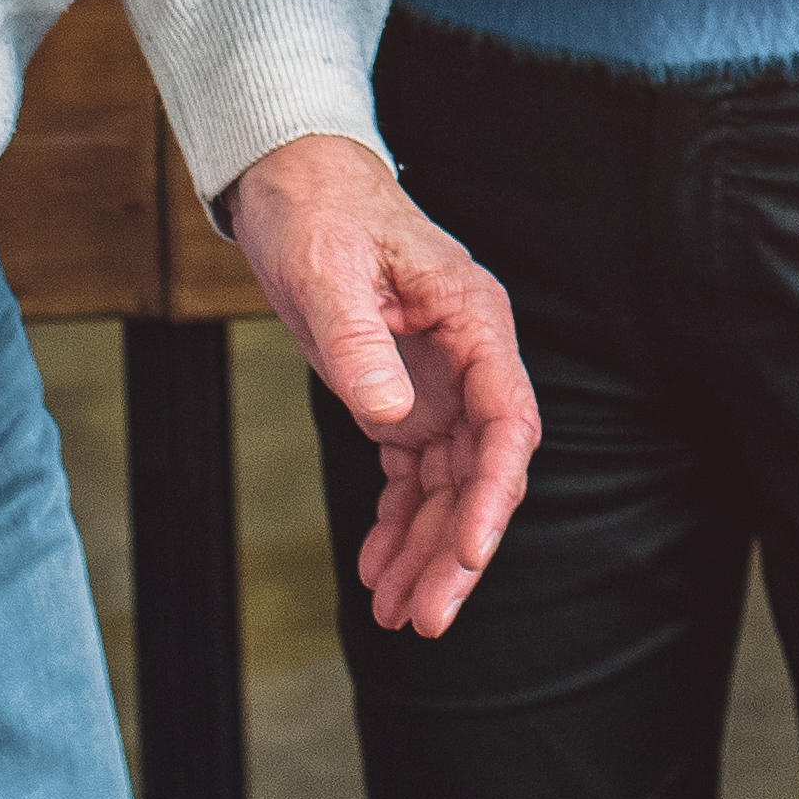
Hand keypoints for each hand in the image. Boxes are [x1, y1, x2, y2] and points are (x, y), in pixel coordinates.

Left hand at [228, 132, 537, 635]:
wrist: (291, 181)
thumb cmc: (318, 208)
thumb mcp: (328, 271)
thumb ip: (359, 343)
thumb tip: (389, 418)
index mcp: (474, 319)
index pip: (507, 420)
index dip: (494, 493)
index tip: (471, 552)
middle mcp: (468, 358)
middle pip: (482, 470)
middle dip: (459, 548)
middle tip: (426, 618)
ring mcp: (438, 383)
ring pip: (449, 485)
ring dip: (428, 551)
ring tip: (396, 615)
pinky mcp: (401, 397)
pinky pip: (411, 476)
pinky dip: (398, 524)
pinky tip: (378, 569)